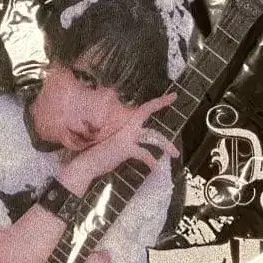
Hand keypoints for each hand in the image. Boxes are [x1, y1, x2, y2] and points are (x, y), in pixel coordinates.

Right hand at [61, 94, 178, 193]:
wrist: (87, 162)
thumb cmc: (100, 153)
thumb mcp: (115, 142)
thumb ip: (127, 137)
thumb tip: (136, 138)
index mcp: (125, 122)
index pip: (143, 108)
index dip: (157, 101)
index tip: (171, 95)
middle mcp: (126, 125)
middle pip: (146, 110)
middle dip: (161, 103)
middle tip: (174, 96)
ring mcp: (126, 135)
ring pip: (152, 136)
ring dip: (166, 145)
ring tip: (175, 153)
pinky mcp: (125, 147)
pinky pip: (143, 154)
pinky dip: (150, 161)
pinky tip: (155, 167)